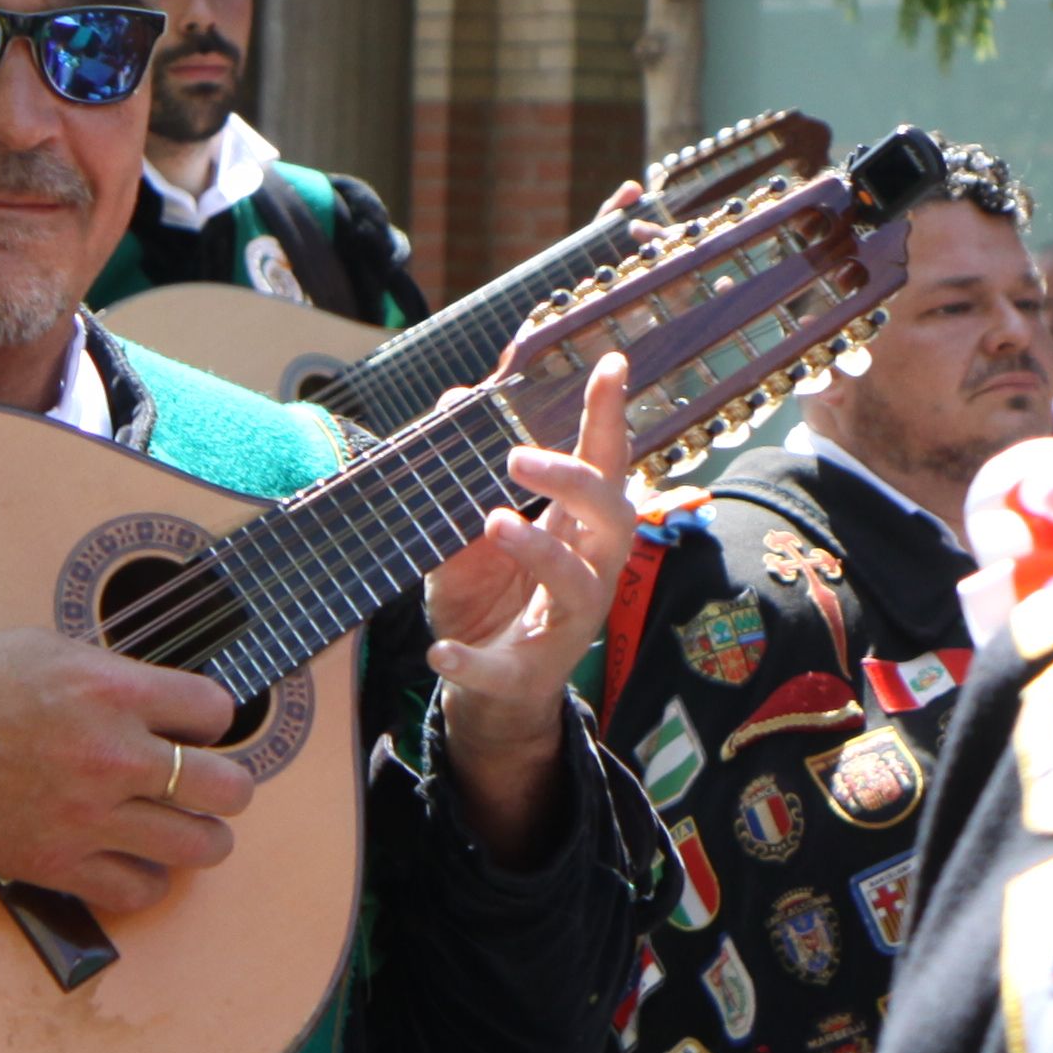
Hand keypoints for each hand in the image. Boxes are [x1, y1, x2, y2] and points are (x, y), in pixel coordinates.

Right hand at [0, 627, 256, 917]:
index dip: (209, 717)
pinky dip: (147, 878)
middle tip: (205, 783)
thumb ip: (114, 676)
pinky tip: (134, 858)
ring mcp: (88, 817)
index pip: (214, 710)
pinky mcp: (57, 864)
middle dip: (227, 784)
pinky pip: (140, 889)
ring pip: (200, 846)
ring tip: (183, 827)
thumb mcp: (47, 647)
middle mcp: (111, 755)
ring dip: (201, 836)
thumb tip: (162, 700)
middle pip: (227, 787)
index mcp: (109, 689)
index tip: (192, 724)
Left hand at [422, 352, 638, 854]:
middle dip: (574, 482)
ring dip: (538, 552)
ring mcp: (566, 626)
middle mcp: (588, 572)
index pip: (603, 466)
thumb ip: (466, 477)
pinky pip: (507, 670)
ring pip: (577, 586)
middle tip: (519, 458)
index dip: (609, 417)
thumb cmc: (490, 596)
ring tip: (495, 522)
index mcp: (576, 530)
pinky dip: (471, 662)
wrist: (484, 691)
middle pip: (612, 518)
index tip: (612, 362)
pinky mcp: (529, 675)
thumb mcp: (469, 532)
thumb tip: (452, 400)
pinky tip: (439, 654)